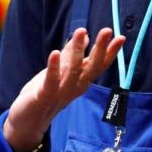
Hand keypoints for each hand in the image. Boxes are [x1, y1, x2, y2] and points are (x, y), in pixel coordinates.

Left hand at [2, 27, 123, 151]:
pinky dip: (54, 67)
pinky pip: (51, 81)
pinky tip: (54, 53)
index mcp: (81, 81)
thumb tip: (85, 35)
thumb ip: (71, 53)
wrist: (29, 120)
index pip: (99, 65)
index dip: (110, 52)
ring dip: (77, 51)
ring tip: (81, 31)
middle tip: (107, 31)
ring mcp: (61, 92)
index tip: (121, 37)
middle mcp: (76, 87)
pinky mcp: (44, 95)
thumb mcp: (61, 70)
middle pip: (91, 67)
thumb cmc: (46, 92)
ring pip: (73, 71)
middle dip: (100, 49)